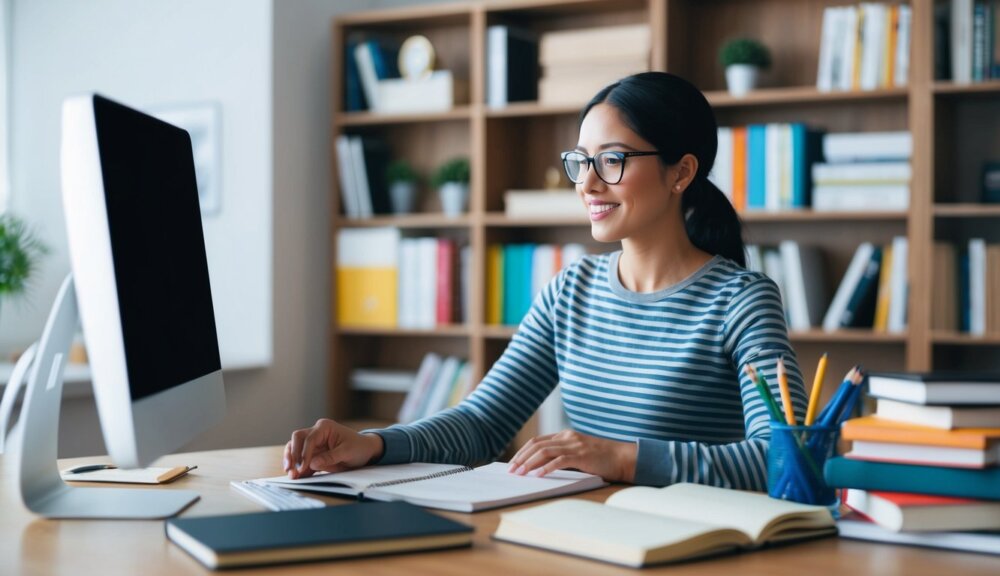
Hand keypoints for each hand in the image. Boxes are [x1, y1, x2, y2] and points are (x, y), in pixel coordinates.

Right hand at [283, 419, 383, 478]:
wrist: (365, 451)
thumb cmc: (358, 447)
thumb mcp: (347, 452)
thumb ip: (330, 457)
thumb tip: (312, 464)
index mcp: (324, 427)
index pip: (309, 438)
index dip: (304, 452)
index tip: (302, 466)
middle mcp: (316, 433)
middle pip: (297, 440)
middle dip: (292, 455)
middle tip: (292, 469)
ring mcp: (313, 444)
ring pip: (295, 449)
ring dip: (291, 461)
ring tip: (291, 475)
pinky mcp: (313, 455)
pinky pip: (301, 460)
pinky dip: (297, 468)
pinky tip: (296, 477)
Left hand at [506, 429, 636, 482]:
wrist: (624, 458)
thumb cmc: (602, 459)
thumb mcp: (578, 454)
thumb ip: (562, 456)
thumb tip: (540, 468)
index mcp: (565, 435)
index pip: (537, 441)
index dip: (523, 452)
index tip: (513, 464)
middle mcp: (567, 437)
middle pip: (537, 445)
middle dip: (521, 458)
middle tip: (511, 470)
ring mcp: (574, 445)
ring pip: (544, 451)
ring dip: (529, 463)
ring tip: (519, 474)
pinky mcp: (581, 455)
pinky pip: (559, 461)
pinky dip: (546, 468)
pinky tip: (538, 476)